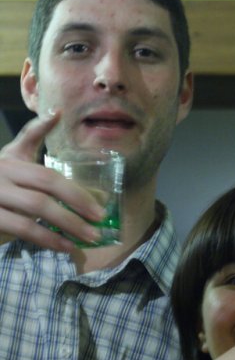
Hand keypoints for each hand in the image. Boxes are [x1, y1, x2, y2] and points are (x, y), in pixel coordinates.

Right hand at [0, 111, 103, 249]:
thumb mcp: (11, 155)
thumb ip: (33, 136)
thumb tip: (58, 112)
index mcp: (9, 161)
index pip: (46, 174)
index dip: (74, 191)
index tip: (100, 207)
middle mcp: (0, 176)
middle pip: (45, 189)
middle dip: (77, 205)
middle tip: (101, 221)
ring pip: (35, 211)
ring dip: (67, 226)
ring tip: (90, 238)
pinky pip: (22, 230)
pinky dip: (48, 239)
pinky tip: (65, 247)